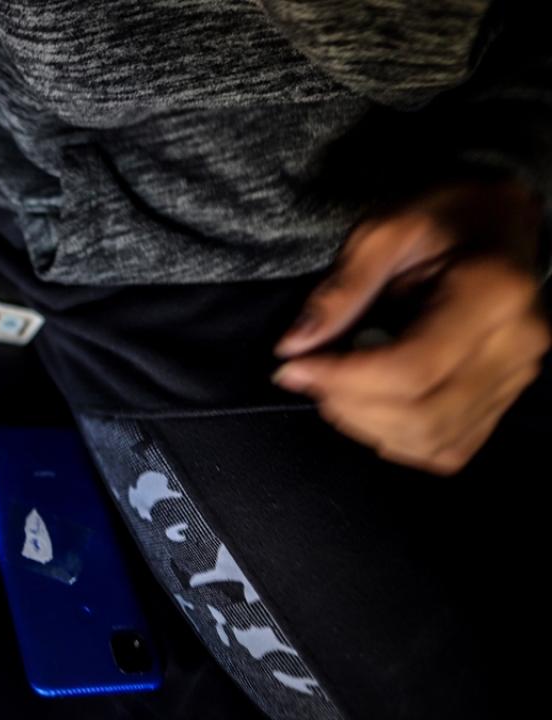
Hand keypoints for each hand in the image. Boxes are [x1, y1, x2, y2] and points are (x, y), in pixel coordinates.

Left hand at [274, 180, 549, 474]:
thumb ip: (341, 288)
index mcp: (492, 294)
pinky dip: (398, 439)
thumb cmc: (440, 218)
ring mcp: (516, 378)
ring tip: (333, 387)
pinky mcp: (504, 399)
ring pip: (434, 441)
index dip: (343, 378)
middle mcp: (516, 345)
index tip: (293, 366)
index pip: (413, 369)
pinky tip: (368, 405)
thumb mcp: (383, 231)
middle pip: (423, 415)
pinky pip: (448, 448)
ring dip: (367, 425)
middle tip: (307, 375)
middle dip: (348, 405)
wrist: (498, 222)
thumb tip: (294, 346)